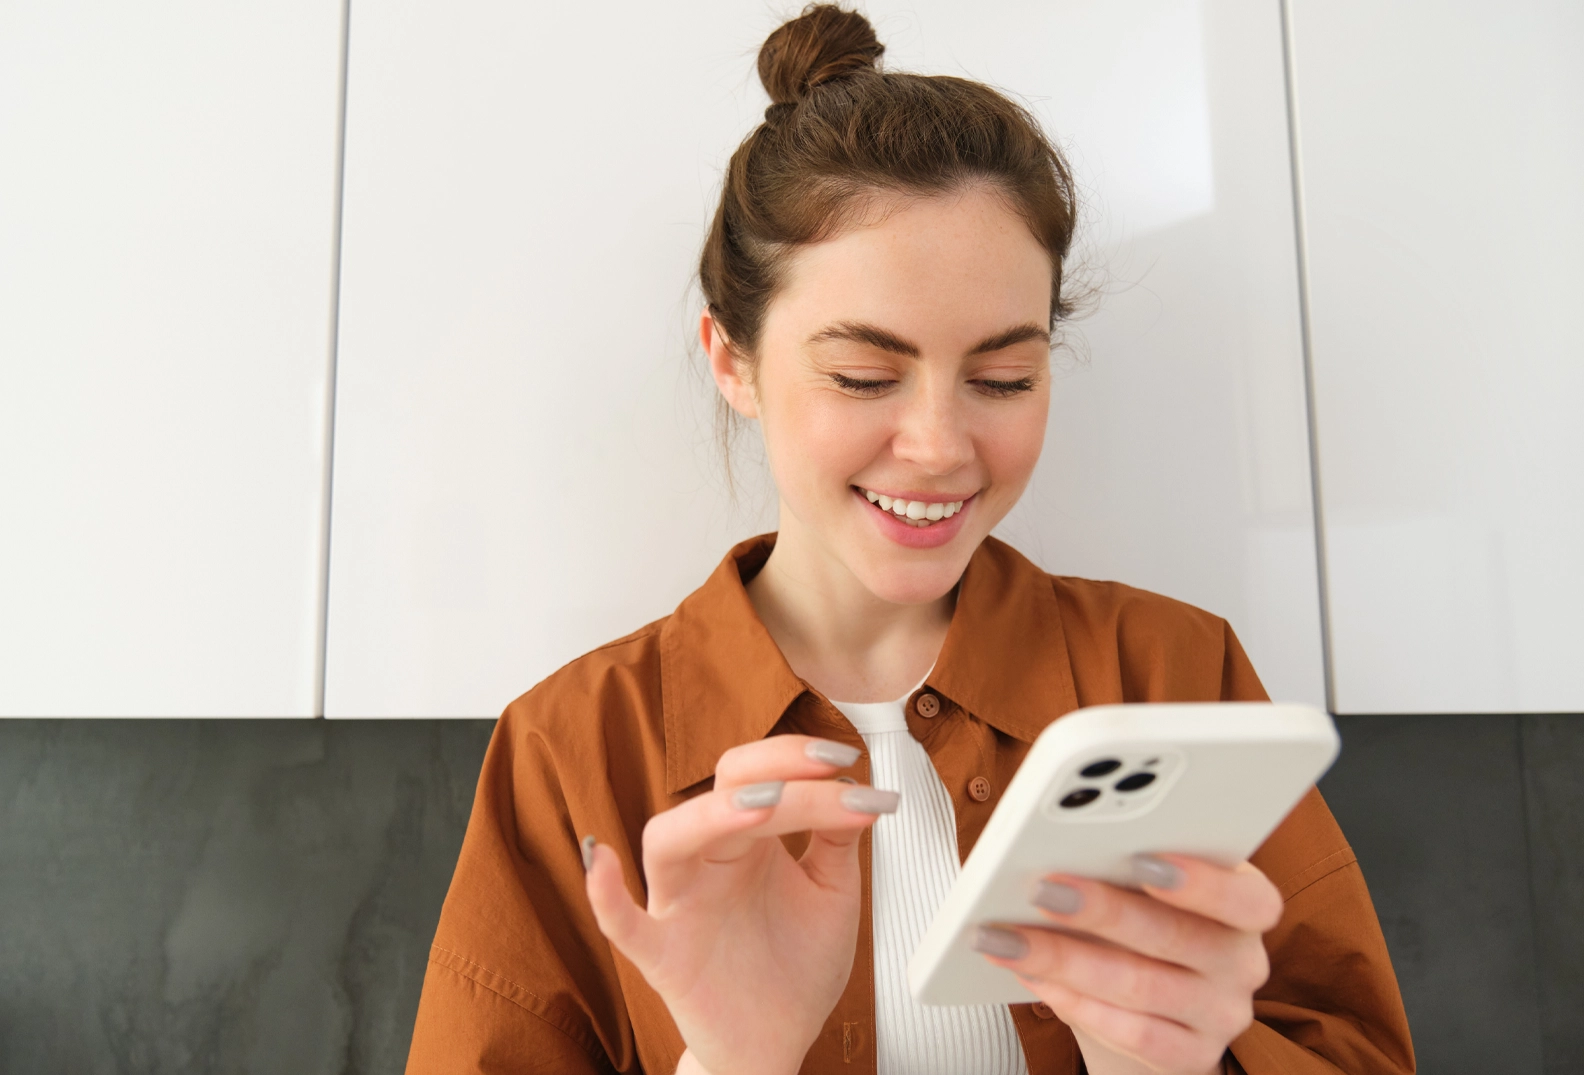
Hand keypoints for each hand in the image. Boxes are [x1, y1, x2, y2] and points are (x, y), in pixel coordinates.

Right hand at [583, 735, 898, 1074]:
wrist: (779, 1042)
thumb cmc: (795, 966)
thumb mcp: (832, 891)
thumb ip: (837, 837)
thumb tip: (853, 783)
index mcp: (748, 841)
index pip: (757, 776)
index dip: (795, 757)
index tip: (844, 757)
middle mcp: (710, 862)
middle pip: (718, 794)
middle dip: (768, 773)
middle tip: (823, 771)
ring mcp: (682, 905)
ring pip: (667, 842)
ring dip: (709, 816)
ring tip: (760, 807)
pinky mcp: (664, 958)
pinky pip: (623, 925)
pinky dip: (605, 895)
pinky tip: (604, 862)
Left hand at [972, 855, 1282, 1074]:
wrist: (1155, 997)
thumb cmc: (1144, 918)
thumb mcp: (1145, 885)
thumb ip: (1121, 864)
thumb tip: (1058, 848)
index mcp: (1246, 904)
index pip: (1246, 897)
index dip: (1202, 882)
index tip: (1142, 859)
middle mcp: (1241, 961)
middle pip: (1175, 935)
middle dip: (1101, 910)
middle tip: (1041, 889)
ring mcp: (1221, 1014)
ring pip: (1141, 987)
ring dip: (1065, 960)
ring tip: (1010, 938)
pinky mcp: (1192, 1055)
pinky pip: (1133, 1034)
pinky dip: (1077, 1004)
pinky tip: (1035, 980)